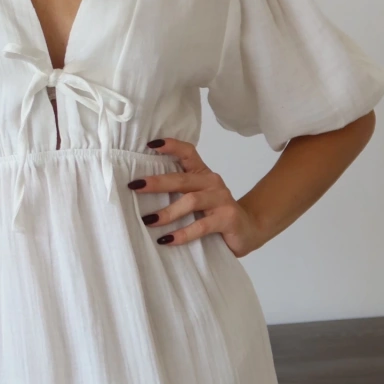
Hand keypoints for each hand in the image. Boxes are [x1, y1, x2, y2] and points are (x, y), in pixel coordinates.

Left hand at [126, 136, 264, 257]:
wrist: (248, 230)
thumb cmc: (214, 213)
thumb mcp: (196, 199)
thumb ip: (177, 193)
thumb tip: (141, 193)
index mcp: (202, 174)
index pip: (188, 152)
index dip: (171, 146)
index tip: (150, 144)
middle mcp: (212, 182)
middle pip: (182, 179)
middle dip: (157, 182)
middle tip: (135, 186)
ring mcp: (221, 199)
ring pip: (191, 201)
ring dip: (167, 212)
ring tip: (148, 220)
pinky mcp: (227, 218)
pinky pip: (201, 226)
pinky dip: (183, 233)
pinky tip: (167, 239)